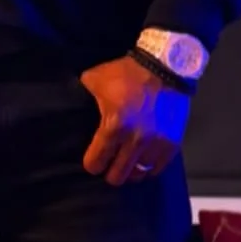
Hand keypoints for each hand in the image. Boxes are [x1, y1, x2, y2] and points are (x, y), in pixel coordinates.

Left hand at [79, 56, 190, 185]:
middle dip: (109, 171)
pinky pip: (158, 168)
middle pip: (117, 176)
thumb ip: (82, 94)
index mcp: (114, 126)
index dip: (91, 163)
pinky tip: (143, 160)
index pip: (97, 162)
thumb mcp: (96, 79)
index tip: (92, 160)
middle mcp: (136, 140)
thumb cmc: (127, 73)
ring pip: (139, 174)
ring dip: (130, 170)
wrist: (165, 66)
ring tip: (127, 163)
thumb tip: (68, 102)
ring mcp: (156, 144)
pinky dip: (149, 167)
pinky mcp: (172, 143)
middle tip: (109, 163)